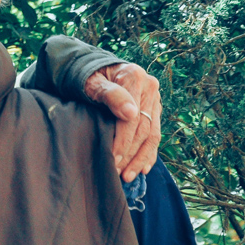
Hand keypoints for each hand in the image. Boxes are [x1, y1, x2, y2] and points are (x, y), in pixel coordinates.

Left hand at [83, 63, 160, 181]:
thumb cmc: (88, 76)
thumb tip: (130, 113)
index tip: (112, 159)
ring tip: (128, 176)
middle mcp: (150, 87)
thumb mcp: (92, 82)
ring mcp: (154, 99)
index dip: (123, 141)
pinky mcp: (154, 109)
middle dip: (130, 154)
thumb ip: (109, 94)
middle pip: (144, 128)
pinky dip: (149, 153)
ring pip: (152, 134)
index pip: (133, 117)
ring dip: (141, 158)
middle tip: (118, 173)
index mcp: (135, 77)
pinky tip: (142, 169)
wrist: (95, 68)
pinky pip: (155, 134)